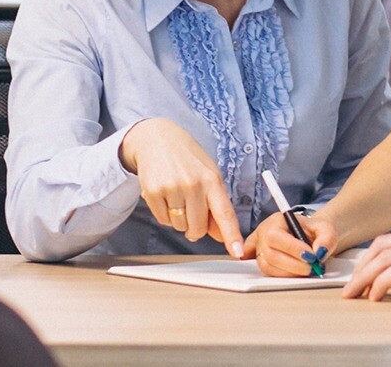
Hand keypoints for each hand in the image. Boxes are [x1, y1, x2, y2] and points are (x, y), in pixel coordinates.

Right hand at [119, 118, 242, 256]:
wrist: (157, 138)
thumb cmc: (187, 159)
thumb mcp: (208, 176)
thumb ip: (216, 205)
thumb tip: (220, 236)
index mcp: (212, 180)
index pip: (224, 213)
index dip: (231, 235)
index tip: (236, 252)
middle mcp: (193, 184)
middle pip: (198, 228)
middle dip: (195, 227)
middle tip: (191, 209)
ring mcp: (172, 188)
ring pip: (180, 226)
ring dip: (179, 219)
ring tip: (177, 196)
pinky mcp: (154, 192)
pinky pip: (163, 220)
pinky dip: (164, 214)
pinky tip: (165, 195)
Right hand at [242, 210, 337, 276]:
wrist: (313, 235)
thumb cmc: (316, 230)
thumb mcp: (326, 229)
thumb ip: (327, 239)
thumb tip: (320, 252)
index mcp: (277, 220)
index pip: (276, 236)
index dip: (292, 248)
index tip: (311, 256)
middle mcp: (264, 233)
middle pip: (271, 254)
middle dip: (294, 265)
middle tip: (312, 267)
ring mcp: (260, 248)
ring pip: (268, 266)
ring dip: (289, 273)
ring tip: (307, 270)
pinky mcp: (262, 260)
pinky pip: (268, 273)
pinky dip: (283, 276)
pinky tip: (293, 273)